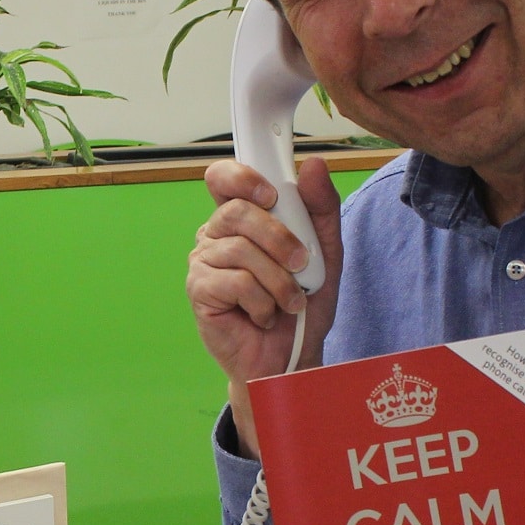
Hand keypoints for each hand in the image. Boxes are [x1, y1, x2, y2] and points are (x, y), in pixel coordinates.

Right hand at [188, 154, 344, 389]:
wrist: (291, 358)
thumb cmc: (302, 306)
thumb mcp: (326, 253)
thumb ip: (321, 209)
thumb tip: (314, 166)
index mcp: (240, 218)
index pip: (224, 178)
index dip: (243, 177)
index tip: (272, 195)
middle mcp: (216, 235)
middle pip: (236, 211)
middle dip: (277, 237)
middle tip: (300, 262)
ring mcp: (203, 262)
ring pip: (241, 250)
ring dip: (278, 280)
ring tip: (289, 302)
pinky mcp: (199, 291)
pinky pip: (235, 281)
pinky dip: (262, 302)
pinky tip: (265, 316)